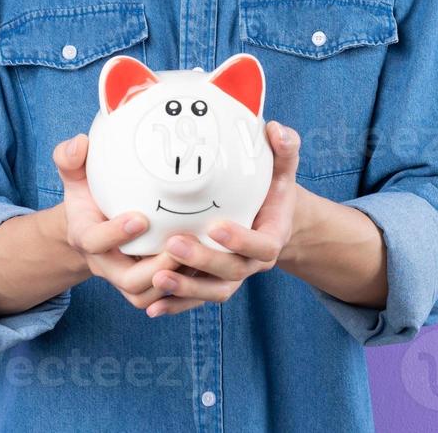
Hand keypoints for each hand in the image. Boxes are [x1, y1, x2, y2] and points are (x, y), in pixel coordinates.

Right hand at [52, 133, 207, 314]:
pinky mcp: (142, 284)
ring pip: (146, 295)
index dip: (115, 234)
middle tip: (180, 243)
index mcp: (86, 234)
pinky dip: (180, 288)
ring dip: (172, 281)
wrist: (91, 222)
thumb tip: (81, 143)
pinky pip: (160, 298)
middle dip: (155, 268)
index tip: (140, 218)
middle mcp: (104, 263)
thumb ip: (70, 158)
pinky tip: (202, 264)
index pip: (94, 241)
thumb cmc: (88, 193)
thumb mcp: (75, 174)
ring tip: (196, 255)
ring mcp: (124, 276)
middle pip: (128, 280)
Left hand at [144, 120, 301, 316]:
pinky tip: (152, 307)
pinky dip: (176, 305)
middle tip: (173, 243)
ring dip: (186, 289)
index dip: (241, 240)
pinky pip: (196, 301)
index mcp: (271, 238)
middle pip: (231, 271)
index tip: (217, 226)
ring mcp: (233, 277)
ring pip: (213, 291)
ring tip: (157, 278)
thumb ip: (284, 151)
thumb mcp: (283, 170)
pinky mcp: (213, 285)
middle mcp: (252, 264)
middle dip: (203, 261)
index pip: (262, 246)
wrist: (270, 219)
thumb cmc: (272, 190)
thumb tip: (276, 129)